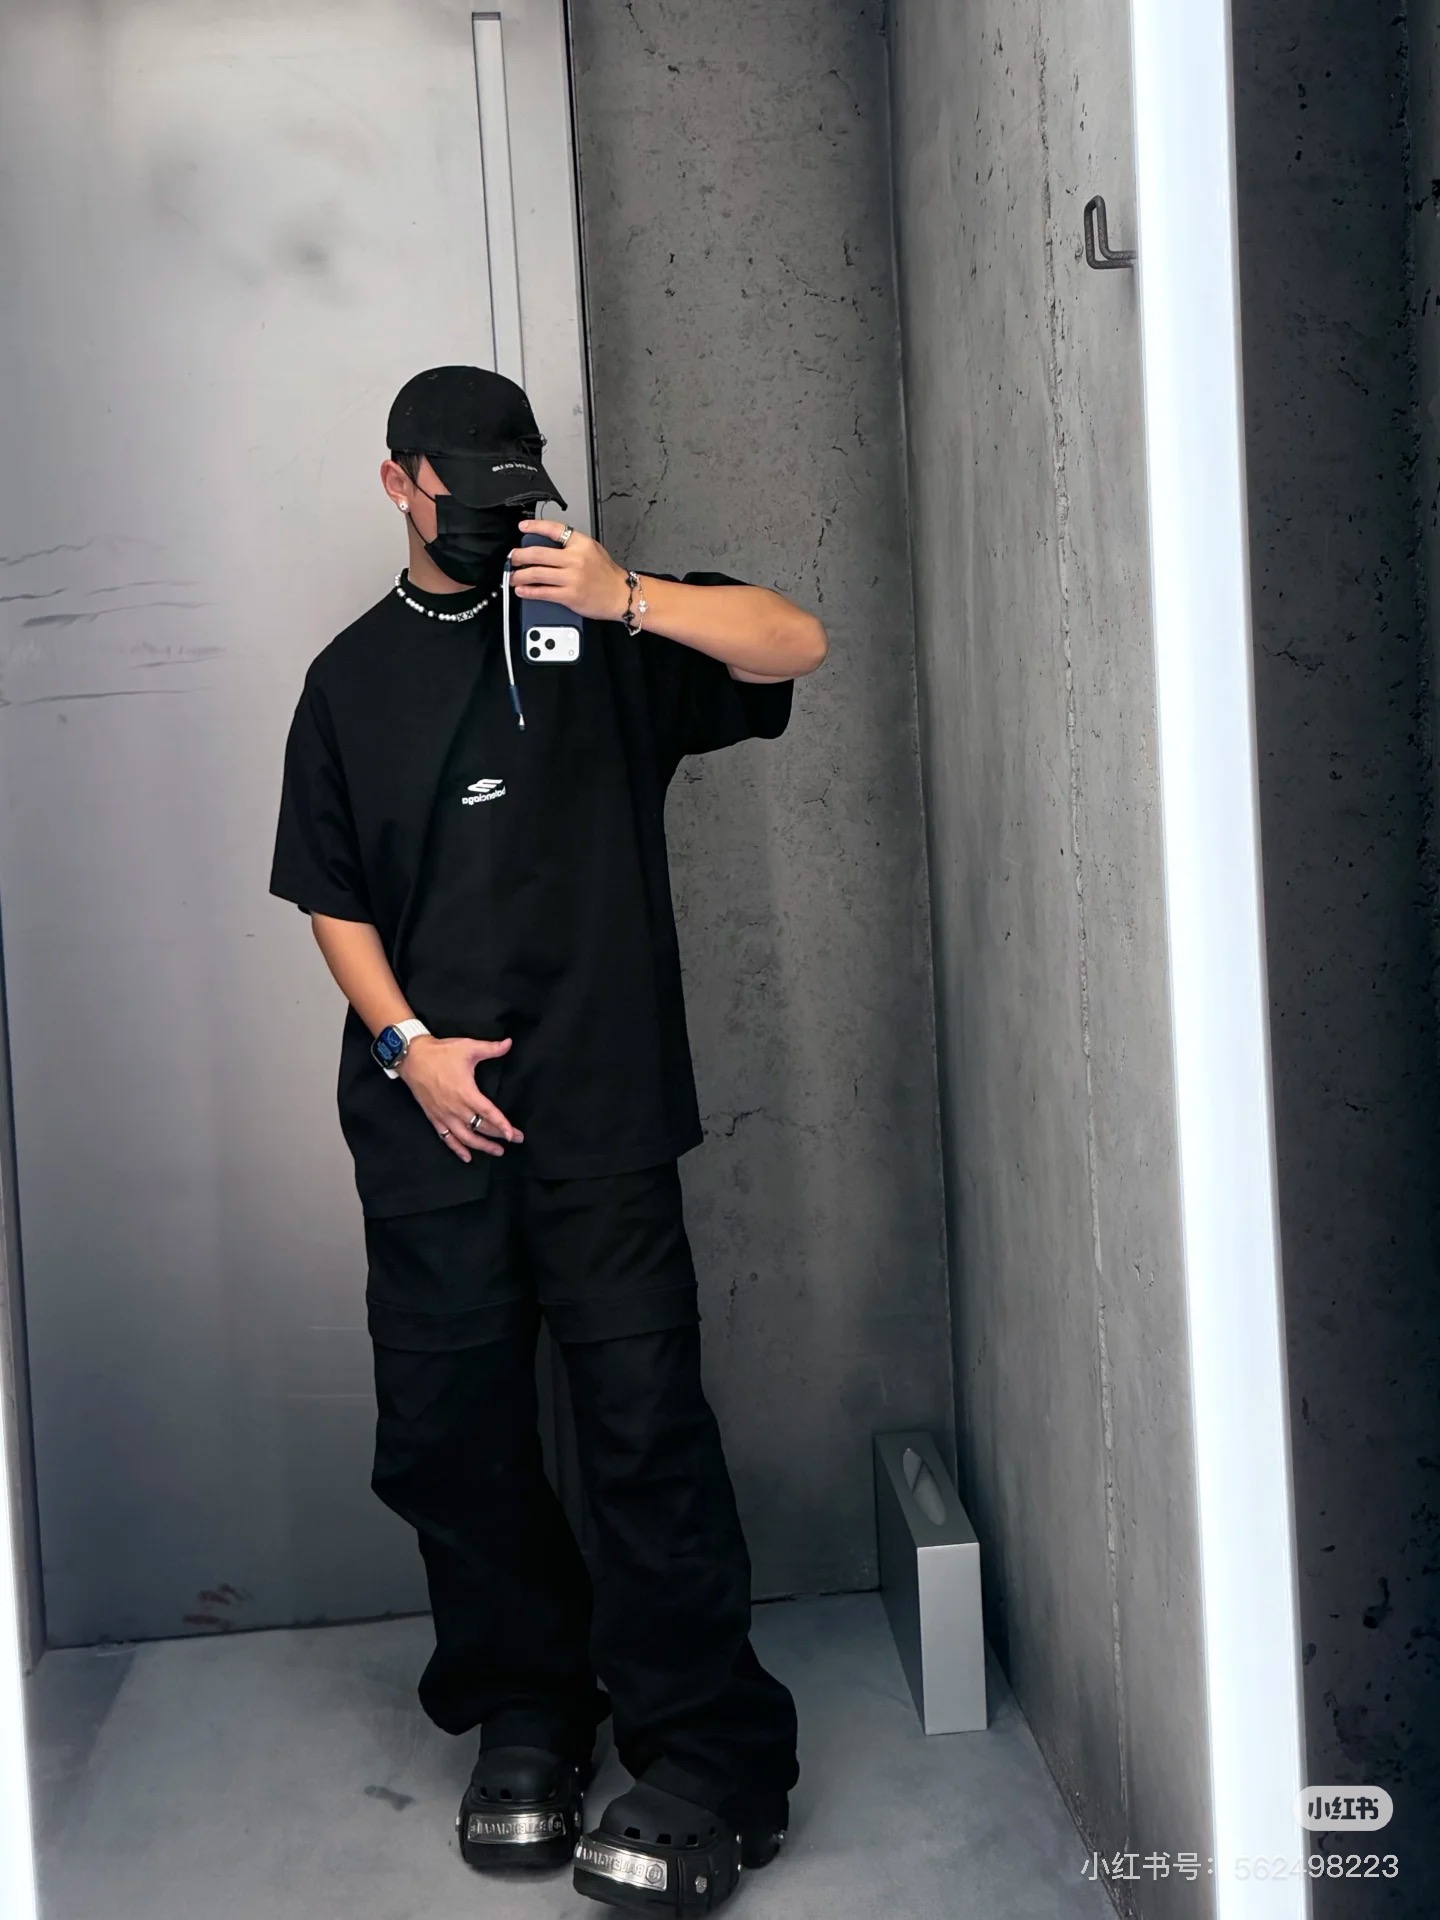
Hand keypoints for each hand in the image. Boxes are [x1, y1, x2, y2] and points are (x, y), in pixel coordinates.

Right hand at [398, 1034, 523, 1161]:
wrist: (412, 1058)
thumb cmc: (441, 1053)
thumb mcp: (468, 1047)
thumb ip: (491, 1048)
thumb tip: (509, 1043)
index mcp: (466, 1092)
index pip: (488, 1113)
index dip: (502, 1125)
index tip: (513, 1135)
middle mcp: (455, 1108)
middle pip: (480, 1128)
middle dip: (500, 1136)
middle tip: (517, 1140)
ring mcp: (444, 1115)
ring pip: (466, 1138)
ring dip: (482, 1146)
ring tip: (498, 1151)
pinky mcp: (434, 1118)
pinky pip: (447, 1138)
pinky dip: (457, 1149)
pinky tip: (467, 1157)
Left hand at [509, 518, 629, 621]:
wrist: (621, 595)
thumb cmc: (607, 575)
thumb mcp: (593, 549)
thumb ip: (572, 545)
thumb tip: (547, 545)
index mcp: (581, 544)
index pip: (554, 529)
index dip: (535, 526)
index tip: (522, 527)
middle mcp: (575, 559)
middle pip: (538, 553)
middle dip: (519, 556)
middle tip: (513, 558)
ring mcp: (572, 578)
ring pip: (537, 574)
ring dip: (519, 575)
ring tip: (513, 576)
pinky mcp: (569, 596)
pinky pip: (543, 592)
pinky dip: (528, 592)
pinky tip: (522, 590)